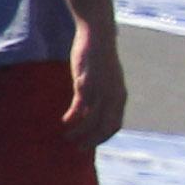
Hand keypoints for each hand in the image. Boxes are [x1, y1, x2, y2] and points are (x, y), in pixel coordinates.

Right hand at [65, 24, 126, 148]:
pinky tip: (64, 122)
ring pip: (91, 121)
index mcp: (120, 96)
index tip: (92, 145)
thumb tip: (91, 111)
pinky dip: (72, 118)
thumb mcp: (106, 80)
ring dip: (79, 133)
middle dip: (92, 141)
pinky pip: (79, 107)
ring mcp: (101, 91)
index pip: (115, 125)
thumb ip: (102, 95)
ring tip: (68, 138)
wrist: (98, 35)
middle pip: (104, 127)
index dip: (104, 137)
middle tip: (79, 149)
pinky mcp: (87, 84)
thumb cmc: (100, 58)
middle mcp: (114, 96)